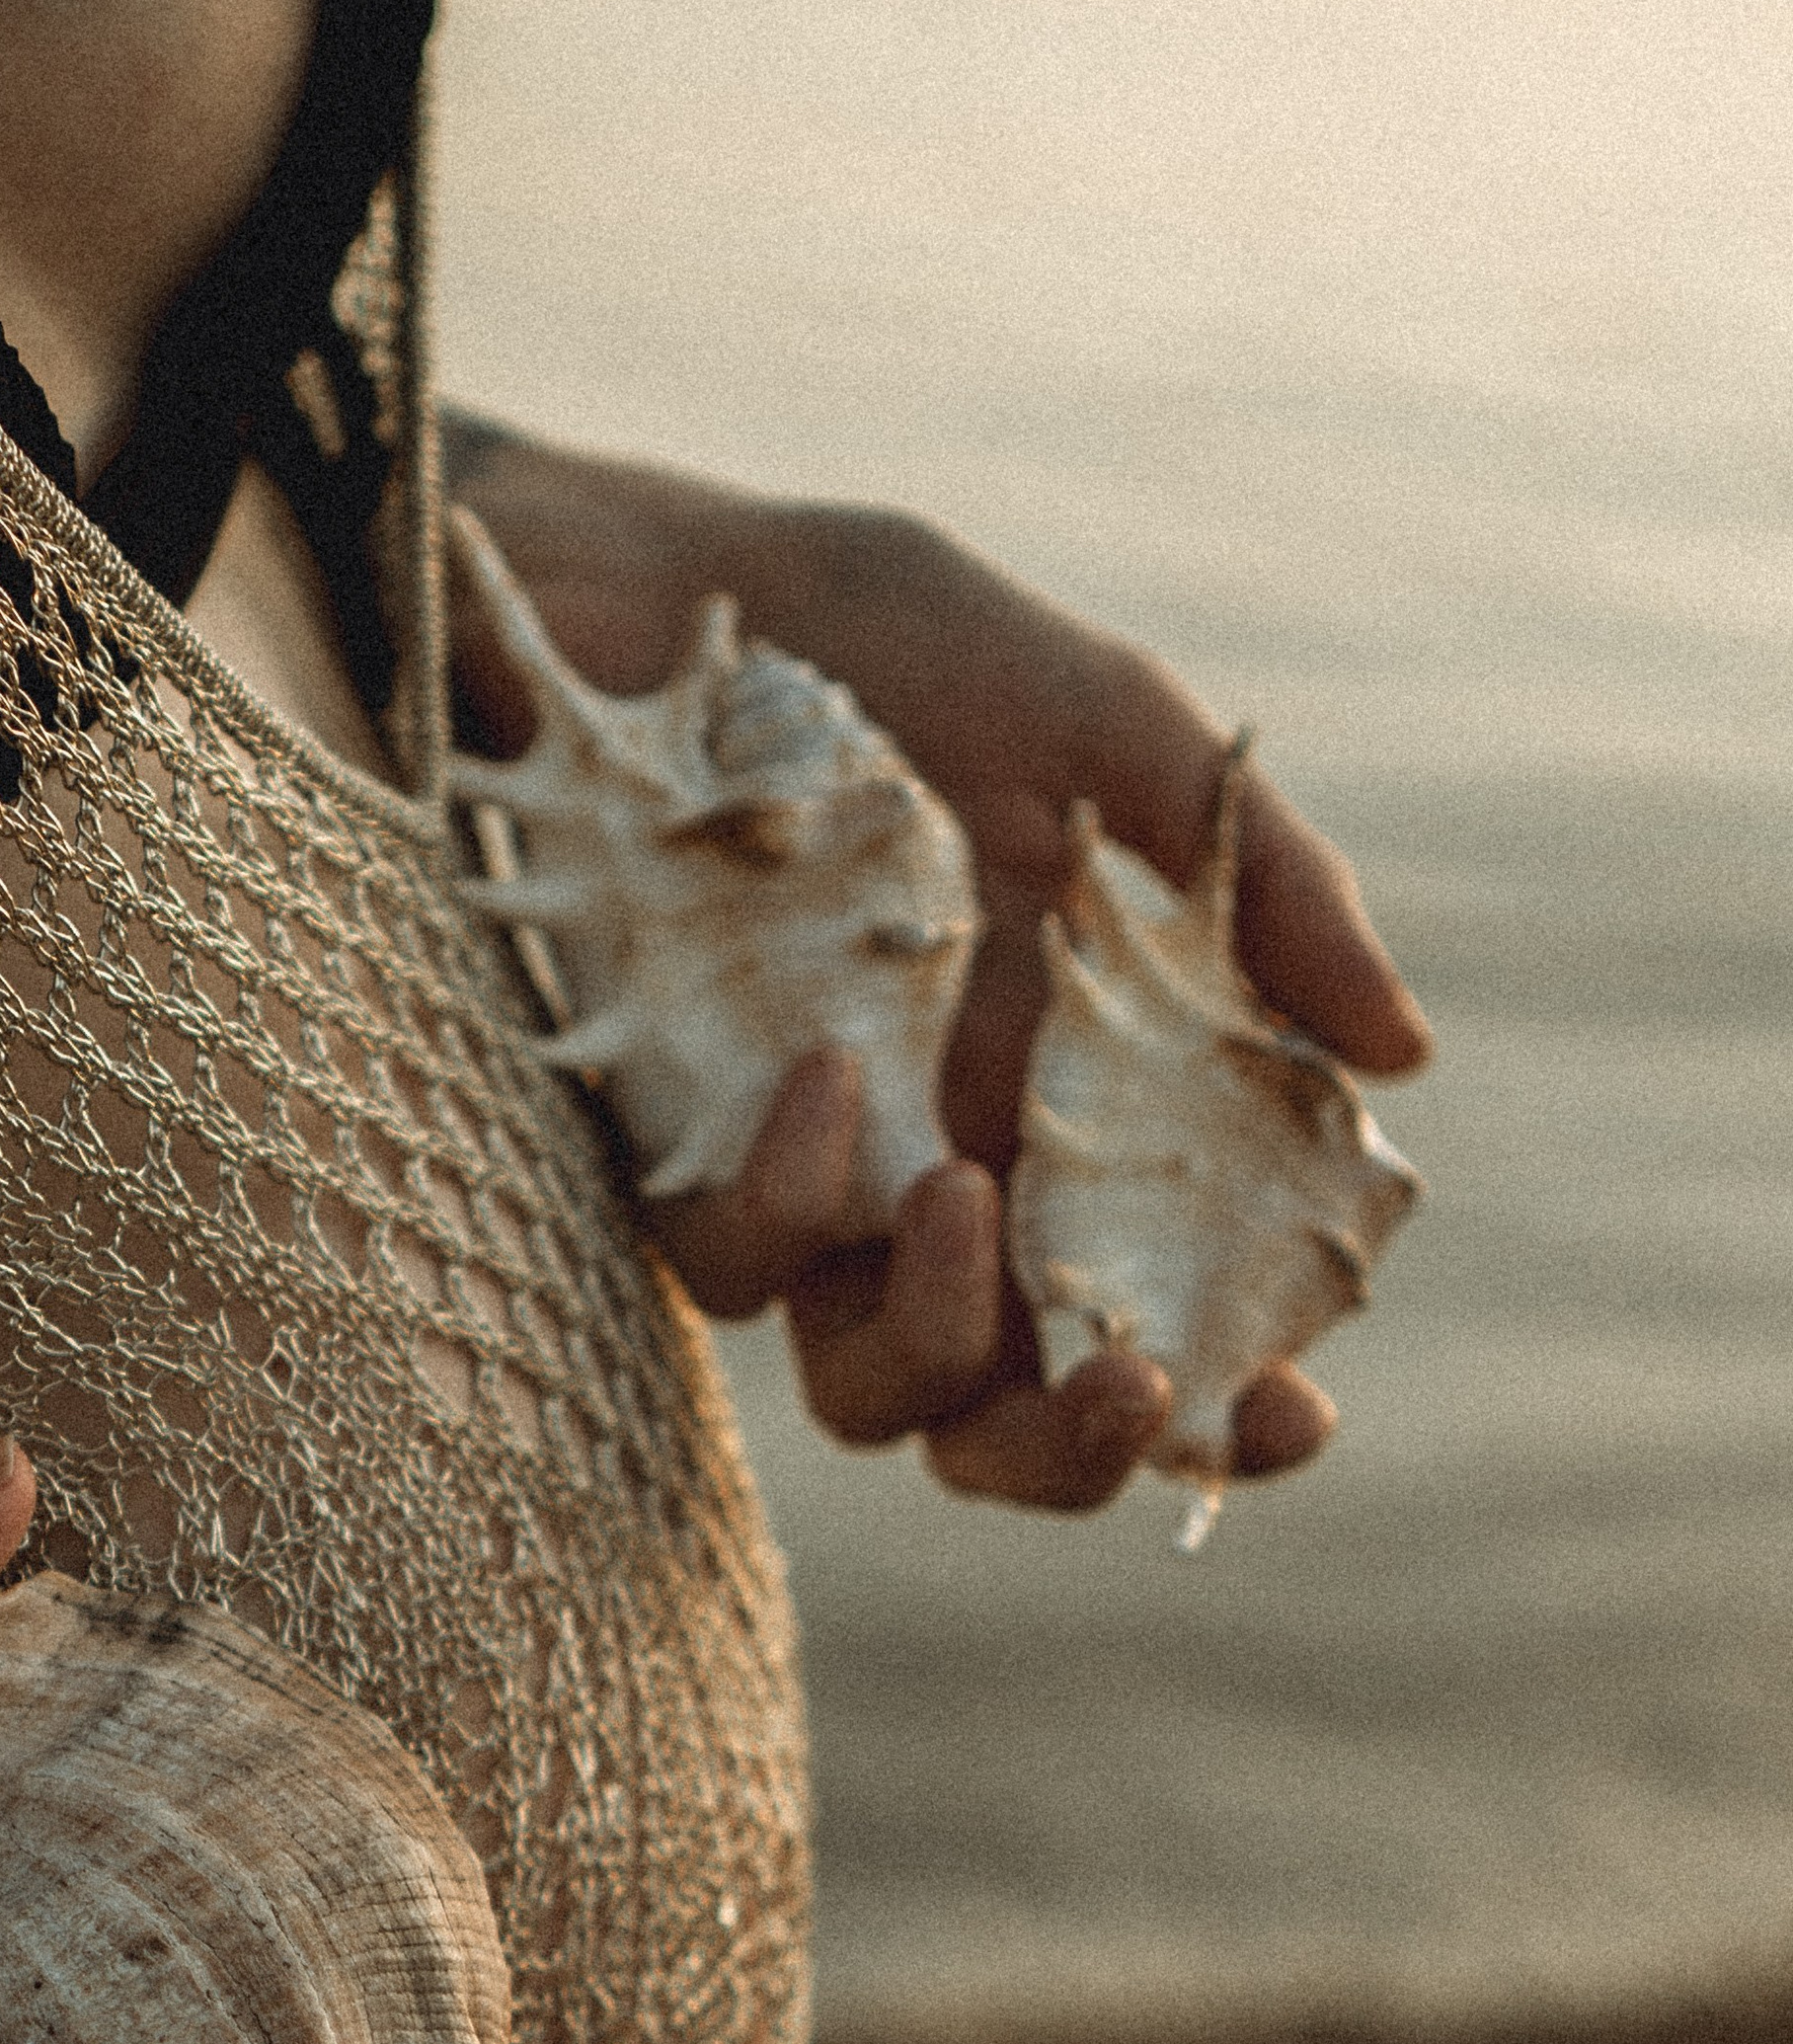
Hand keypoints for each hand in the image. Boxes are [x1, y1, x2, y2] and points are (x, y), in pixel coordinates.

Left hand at [447, 426, 1429, 1510]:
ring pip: (869, 1393)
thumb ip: (1262, 889)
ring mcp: (807, 1187)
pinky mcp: (672, 1154)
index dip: (1224, 1407)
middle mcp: (942, 1185)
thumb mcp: (1108, 733)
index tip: (1291, 1403)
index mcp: (1073, 1120)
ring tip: (958, 1192)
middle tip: (1131, 1383)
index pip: (1158, 1320)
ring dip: (939, 1341)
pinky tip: (827, 1067)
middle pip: (1006, 1425)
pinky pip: (735, 1263)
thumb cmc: (886, 651)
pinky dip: (790, 1194)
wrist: (645, 590)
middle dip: (1075, 1453)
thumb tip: (1399, 1052)